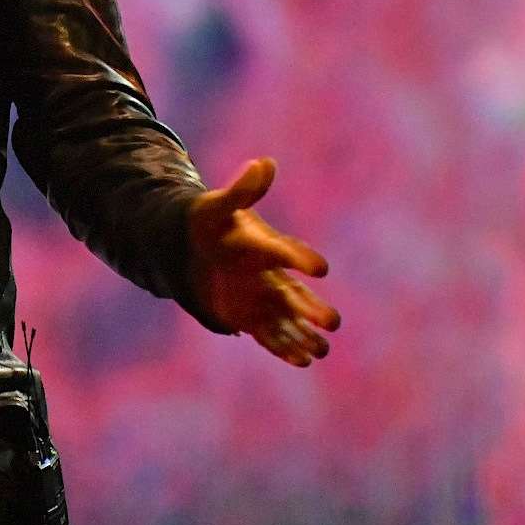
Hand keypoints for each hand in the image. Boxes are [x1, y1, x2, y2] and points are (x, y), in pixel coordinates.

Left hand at [185, 157, 339, 365]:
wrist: (192, 248)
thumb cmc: (209, 224)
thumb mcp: (219, 206)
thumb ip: (243, 190)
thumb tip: (264, 163)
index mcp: (267, 247)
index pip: (287, 252)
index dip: (301, 258)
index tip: (319, 267)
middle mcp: (272, 276)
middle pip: (296, 295)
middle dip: (313, 308)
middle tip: (332, 322)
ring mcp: (263, 299)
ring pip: (288, 321)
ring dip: (304, 335)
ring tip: (321, 350)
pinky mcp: (250, 318)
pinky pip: (270, 336)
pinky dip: (284, 348)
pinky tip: (302, 362)